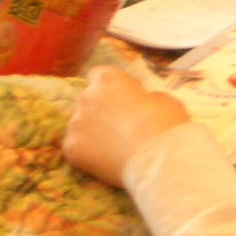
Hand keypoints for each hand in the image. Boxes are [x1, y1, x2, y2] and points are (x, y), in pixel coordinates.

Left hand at [63, 66, 188, 187]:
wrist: (154, 159)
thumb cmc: (164, 123)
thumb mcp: (165, 100)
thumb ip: (146, 97)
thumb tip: (142, 104)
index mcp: (108, 79)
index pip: (98, 75)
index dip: (111, 88)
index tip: (124, 99)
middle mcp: (86, 96)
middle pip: (87, 100)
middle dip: (100, 110)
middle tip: (119, 126)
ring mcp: (75, 123)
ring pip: (79, 124)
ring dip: (92, 131)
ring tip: (112, 147)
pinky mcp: (70, 148)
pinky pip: (76, 147)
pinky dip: (87, 153)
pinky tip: (105, 161)